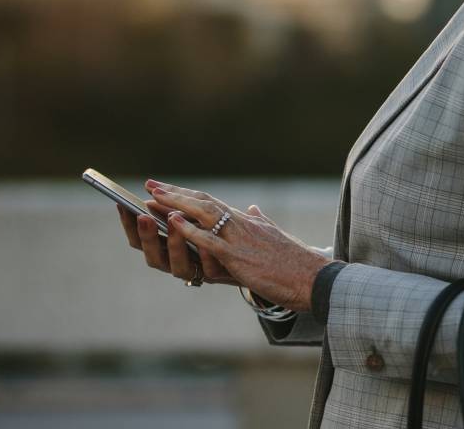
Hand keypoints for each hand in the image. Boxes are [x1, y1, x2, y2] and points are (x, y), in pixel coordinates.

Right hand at [118, 201, 238, 286]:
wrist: (243, 260)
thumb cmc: (212, 235)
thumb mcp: (192, 220)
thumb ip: (174, 211)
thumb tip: (153, 189)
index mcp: (164, 250)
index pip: (139, 241)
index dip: (129, 225)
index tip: (122, 205)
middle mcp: (174, 263)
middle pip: (153, 256)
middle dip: (148, 237)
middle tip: (144, 217)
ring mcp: (194, 272)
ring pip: (178, 266)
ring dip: (174, 244)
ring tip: (174, 221)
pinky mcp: (216, 275)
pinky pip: (209, 270)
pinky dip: (205, 257)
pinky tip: (204, 243)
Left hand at [140, 179, 329, 311]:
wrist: (312, 278)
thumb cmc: (295, 262)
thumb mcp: (275, 236)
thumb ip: (262, 221)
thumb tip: (255, 209)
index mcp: (248, 222)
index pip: (211, 202)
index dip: (186, 194)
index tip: (165, 187)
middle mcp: (242, 225)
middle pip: (203, 202)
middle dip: (174, 194)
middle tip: (151, 185)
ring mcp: (239, 239)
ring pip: (203, 215)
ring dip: (176, 205)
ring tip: (153, 198)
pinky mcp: (238, 257)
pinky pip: (210, 240)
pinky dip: (189, 229)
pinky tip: (172, 222)